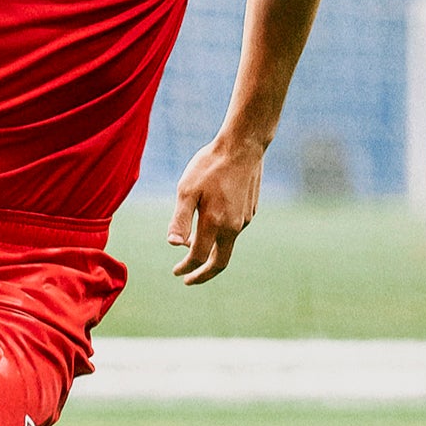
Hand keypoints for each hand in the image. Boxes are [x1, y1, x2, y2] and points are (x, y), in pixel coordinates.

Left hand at [168, 136, 262, 284]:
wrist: (243, 146)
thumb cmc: (210, 165)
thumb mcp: (187, 190)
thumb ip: (180, 219)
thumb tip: (174, 244)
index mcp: (216, 223)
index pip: (199, 257)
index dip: (186, 267)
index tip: (176, 272)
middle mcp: (234, 226)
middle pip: (220, 262)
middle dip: (204, 274)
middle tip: (189, 279)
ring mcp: (245, 220)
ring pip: (227, 245)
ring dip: (210, 251)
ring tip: (191, 245)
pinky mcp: (251, 211)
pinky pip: (234, 231)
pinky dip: (219, 236)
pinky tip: (209, 223)